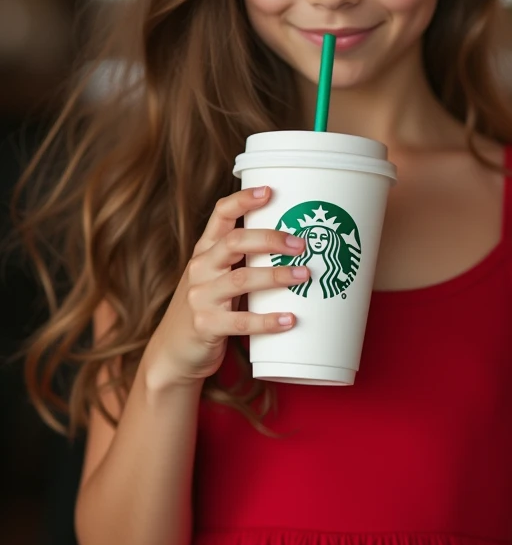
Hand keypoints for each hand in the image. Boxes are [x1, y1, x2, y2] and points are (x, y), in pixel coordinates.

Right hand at [143, 186, 307, 387]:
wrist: (172, 353)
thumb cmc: (207, 310)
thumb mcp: (216, 278)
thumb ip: (243, 262)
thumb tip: (296, 248)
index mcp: (205, 251)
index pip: (220, 215)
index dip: (243, 200)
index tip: (269, 191)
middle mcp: (200, 269)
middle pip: (234, 242)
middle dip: (270, 239)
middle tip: (301, 244)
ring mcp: (200, 297)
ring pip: (241, 280)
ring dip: (276, 276)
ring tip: (305, 276)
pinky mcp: (205, 326)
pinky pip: (240, 322)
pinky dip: (267, 321)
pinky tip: (289, 320)